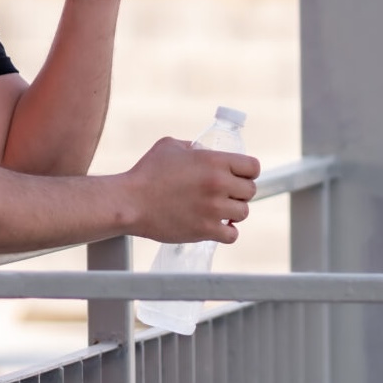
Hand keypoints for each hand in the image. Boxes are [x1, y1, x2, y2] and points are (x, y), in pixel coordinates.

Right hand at [123, 138, 261, 244]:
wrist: (130, 202)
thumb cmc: (147, 173)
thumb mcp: (170, 147)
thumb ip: (191, 146)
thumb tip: (200, 150)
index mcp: (214, 161)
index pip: (252, 167)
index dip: (248, 172)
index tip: (241, 176)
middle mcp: (219, 184)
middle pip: (250, 191)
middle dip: (240, 192)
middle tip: (227, 194)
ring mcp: (214, 209)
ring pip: (243, 213)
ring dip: (233, 212)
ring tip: (220, 211)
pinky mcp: (205, 230)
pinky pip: (232, 235)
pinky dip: (227, 232)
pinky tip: (218, 227)